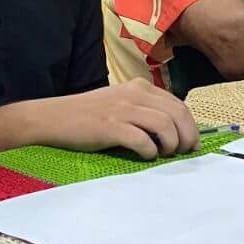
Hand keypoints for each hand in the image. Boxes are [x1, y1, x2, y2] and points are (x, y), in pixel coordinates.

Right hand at [24, 80, 199, 159]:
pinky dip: (149, 151)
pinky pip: (142, 140)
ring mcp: (122, 109)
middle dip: (186, 136)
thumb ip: (144, 109)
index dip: (190, 126)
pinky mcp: (110, 127)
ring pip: (165, 125)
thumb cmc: (87, 115)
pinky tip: (145, 156)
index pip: (178, 104)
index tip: (190, 143)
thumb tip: (173, 130)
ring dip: (170, 144)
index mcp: (139, 87)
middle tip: (183, 153)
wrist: (53, 118)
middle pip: (177, 114)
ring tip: (164, 155)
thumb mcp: (120, 103)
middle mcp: (134, 94)